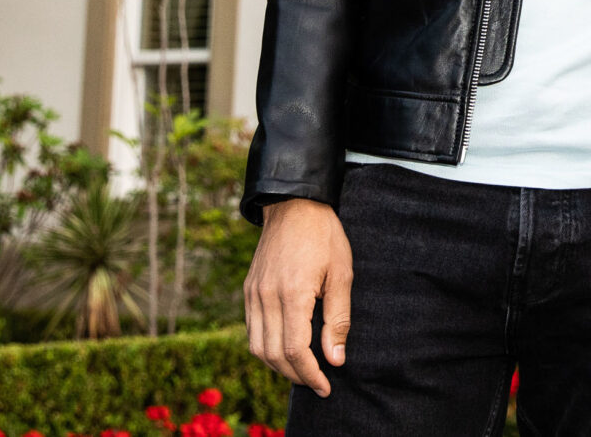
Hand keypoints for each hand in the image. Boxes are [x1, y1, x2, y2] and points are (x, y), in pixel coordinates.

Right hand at [243, 197, 352, 395]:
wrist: (294, 203)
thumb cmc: (324, 236)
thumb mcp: (342, 274)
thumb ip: (338, 319)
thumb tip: (335, 359)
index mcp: (292, 293)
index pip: (294, 351)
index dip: (310, 375)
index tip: (325, 387)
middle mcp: (266, 297)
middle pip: (272, 355)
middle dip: (295, 376)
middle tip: (316, 382)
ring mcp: (253, 294)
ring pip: (257, 347)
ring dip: (278, 366)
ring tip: (301, 371)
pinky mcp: (248, 290)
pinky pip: (252, 330)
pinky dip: (266, 348)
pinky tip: (285, 349)